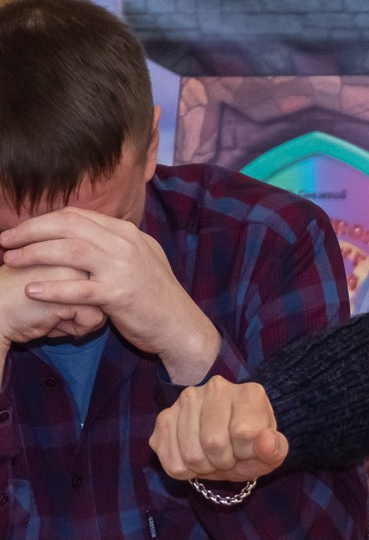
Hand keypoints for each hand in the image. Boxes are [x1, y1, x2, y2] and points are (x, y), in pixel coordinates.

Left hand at [1, 207, 220, 383]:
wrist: (179, 324)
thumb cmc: (154, 294)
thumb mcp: (138, 258)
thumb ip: (112, 244)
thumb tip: (81, 233)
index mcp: (127, 232)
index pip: (77, 215)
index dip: (42, 220)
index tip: (19, 231)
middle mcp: (125, 244)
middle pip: (69, 226)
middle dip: (30, 231)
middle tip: (4, 241)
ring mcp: (123, 268)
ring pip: (71, 251)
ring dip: (35, 253)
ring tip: (10, 260)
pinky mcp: (120, 295)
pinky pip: (79, 289)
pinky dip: (52, 288)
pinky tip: (31, 289)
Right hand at [149, 376, 286, 482]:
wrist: (227, 446)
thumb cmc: (251, 446)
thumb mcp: (271, 452)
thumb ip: (275, 449)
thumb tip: (265, 442)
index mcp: (249, 393)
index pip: (243, 432)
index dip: (245, 452)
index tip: (247, 449)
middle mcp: (217, 387)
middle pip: (213, 442)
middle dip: (223, 461)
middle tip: (228, 456)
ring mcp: (187, 400)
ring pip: (190, 454)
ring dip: (203, 467)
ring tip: (212, 456)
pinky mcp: (164, 417)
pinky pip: (171, 460)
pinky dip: (184, 471)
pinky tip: (193, 458)